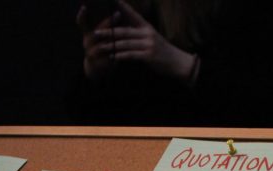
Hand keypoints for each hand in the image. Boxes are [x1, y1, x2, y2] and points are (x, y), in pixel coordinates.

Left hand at [79, 0, 197, 82]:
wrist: (177, 62)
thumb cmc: (162, 50)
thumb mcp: (152, 38)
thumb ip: (139, 33)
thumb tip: (125, 30)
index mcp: (147, 27)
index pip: (133, 15)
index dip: (123, 7)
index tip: (114, 0)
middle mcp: (147, 33)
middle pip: (124, 31)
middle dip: (109, 32)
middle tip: (96, 32)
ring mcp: (148, 44)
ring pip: (126, 44)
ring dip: (111, 46)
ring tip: (100, 47)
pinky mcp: (148, 56)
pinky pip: (131, 55)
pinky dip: (121, 56)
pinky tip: (112, 58)